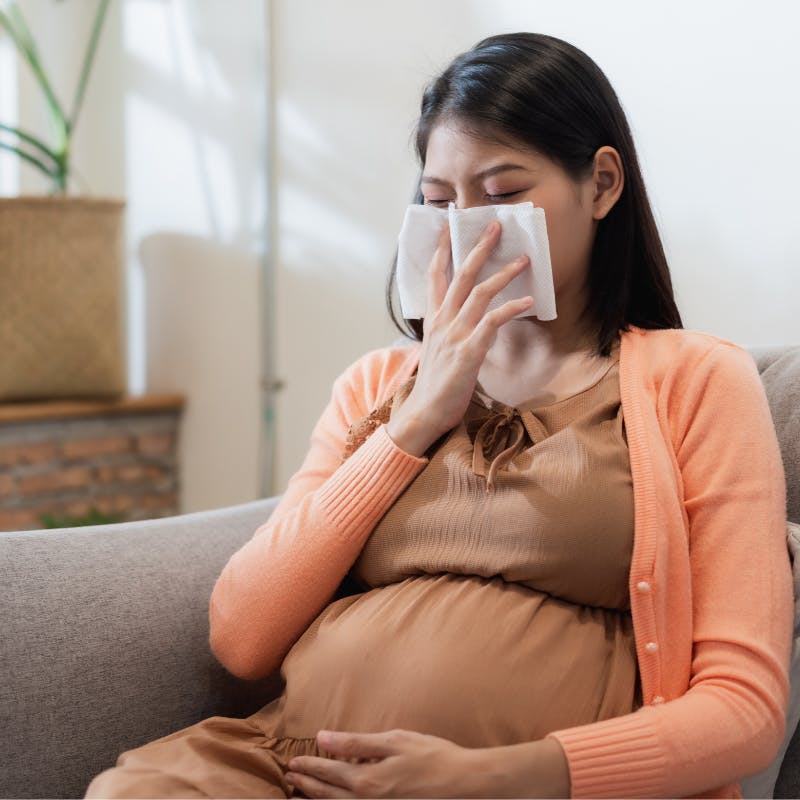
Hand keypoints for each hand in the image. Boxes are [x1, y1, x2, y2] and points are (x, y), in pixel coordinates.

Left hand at [284, 728, 481, 797]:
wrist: (464, 786)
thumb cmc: (432, 757)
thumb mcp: (394, 741)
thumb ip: (356, 742)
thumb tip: (324, 737)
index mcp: (367, 781)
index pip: (328, 772)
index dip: (308, 766)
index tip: (292, 763)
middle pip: (328, 795)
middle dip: (307, 785)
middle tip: (290, 778)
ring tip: (298, 797)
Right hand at [386, 220, 533, 456]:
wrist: (424, 412)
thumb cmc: (435, 384)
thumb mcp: (437, 350)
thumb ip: (449, 330)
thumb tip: (469, 320)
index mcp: (433, 320)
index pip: (435, 277)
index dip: (442, 250)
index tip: (449, 227)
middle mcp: (442, 322)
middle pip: (461, 275)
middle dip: (479, 248)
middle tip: (496, 226)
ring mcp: (455, 335)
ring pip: (480, 293)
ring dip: (504, 273)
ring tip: (525, 260)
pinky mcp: (469, 352)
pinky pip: (493, 322)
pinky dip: (511, 308)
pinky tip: (528, 300)